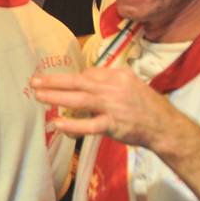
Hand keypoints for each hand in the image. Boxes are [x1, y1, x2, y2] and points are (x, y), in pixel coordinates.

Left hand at [31, 66, 177, 149]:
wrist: (165, 127)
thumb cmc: (145, 106)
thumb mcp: (130, 84)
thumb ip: (108, 81)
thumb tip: (85, 79)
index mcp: (117, 74)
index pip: (88, 73)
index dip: (71, 79)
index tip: (57, 83)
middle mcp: (113, 87)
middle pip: (78, 81)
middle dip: (53, 81)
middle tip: (34, 81)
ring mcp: (112, 106)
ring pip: (79, 99)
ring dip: (56, 97)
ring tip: (38, 97)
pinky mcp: (113, 124)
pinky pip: (89, 125)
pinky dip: (72, 125)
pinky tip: (58, 124)